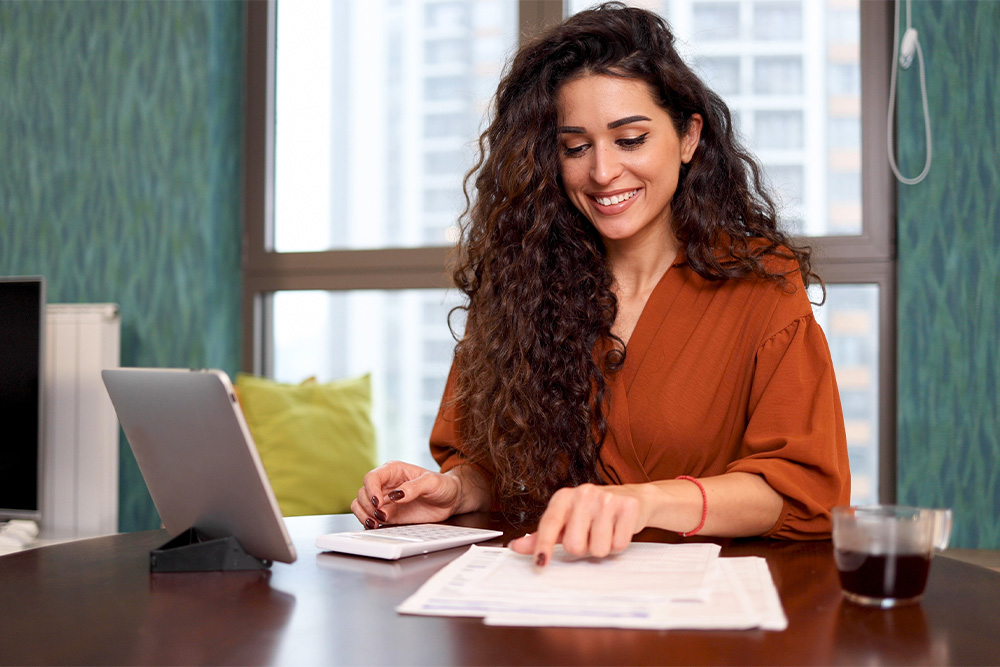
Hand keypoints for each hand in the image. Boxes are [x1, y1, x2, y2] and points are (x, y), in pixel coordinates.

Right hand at [351, 461, 464, 528]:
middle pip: (362, 493)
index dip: (371, 490)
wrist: (451, 500)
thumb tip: (396, 495)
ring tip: (376, 523)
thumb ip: (414, 487)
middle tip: (381, 515)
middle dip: (368, 505)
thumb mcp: (432, 482)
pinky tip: (377, 526)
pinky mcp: (388, 514)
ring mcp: (385, 500)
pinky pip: (369, 517)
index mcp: (393, 471)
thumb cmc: (442, 485)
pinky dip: (368, 522)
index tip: (378, 502)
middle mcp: (385, 485)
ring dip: (364, 515)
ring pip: (361, 505)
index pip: (372, 478)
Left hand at [508, 483, 646, 565]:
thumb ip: (543, 535)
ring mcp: (606, 499)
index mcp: (564, 497)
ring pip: (597, 548)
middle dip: (582, 548)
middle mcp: (583, 493)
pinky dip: (618, 545)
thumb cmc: (593, 512)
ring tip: (605, 532)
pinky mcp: (627, 507)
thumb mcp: (566, 520)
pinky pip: (618, 545)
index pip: (549, 524)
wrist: (631, 498)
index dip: (543, 546)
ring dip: (602, 548)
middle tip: (589, 536)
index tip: (540, 563)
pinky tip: (617, 530)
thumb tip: (516, 546)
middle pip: (573, 545)